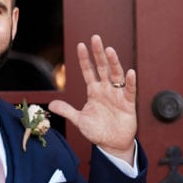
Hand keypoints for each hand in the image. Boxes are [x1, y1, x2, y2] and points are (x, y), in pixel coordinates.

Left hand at [48, 34, 136, 162]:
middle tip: (95, 38)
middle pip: (102, 68)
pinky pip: (130, 91)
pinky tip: (130, 72)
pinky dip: (131, 82)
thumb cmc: (97, 131)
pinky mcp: (128, 103)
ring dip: (113, 62)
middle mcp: (106, 89)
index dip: (84, 59)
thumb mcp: (79, 120)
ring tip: (110, 50)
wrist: (112, 144)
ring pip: (116, 75)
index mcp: (94, 91)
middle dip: (98, 53)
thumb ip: (67, 111)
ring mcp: (117, 95)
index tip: (80, 45)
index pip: (88, 71)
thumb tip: (51, 104)